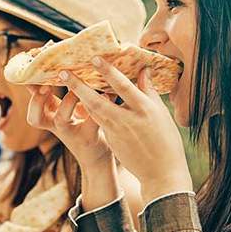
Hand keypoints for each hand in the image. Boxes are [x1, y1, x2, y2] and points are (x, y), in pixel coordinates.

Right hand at [27, 85, 123, 209]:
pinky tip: (109, 92)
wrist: (98, 158)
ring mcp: (72, 134)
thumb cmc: (81, 127)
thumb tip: (49, 68)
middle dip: (38, 101)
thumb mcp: (65, 112)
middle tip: (46, 86)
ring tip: (77, 88)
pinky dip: (100, 105)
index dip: (30, 94)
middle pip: (36, 118)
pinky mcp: (89, 137)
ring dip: (67, 101)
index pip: (32, 107)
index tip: (32, 78)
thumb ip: (56, 97)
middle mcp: (57, 128)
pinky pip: (92, 121)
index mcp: (50, 119)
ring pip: (61, 119)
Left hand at [61, 59, 192, 201]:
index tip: (94, 58)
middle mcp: (127, 120)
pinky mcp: (110, 141)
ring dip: (79, 96)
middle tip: (63, 73)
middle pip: (98, 101)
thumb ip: (148, 91)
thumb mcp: (161, 113)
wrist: (161, 173)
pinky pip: (99, 120)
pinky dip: (90, 108)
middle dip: (79, 86)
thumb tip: (144, 70)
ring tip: (67, 81)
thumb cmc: (166, 140)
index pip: (123, 86)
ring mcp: (116, 132)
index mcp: (144, 110)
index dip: (108, 71)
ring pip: (94, 111)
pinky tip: (82, 97)